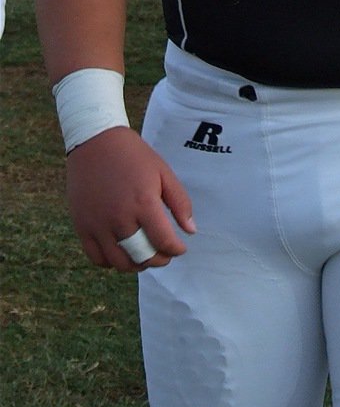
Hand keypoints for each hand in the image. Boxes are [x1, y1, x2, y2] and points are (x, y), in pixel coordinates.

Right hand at [66, 126, 195, 272]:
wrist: (95, 142)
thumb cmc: (133, 155)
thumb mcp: (162, 172)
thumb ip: (179, 202)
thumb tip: (190, 231)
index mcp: (143, 203)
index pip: (164, 242)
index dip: (176, 250)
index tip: (180, 248)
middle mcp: (120, 218)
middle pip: (143, 257)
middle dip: (159, 260)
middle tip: (165, 255)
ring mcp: (98, 225)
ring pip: (120, 263)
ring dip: (137, 265)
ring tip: (145, 256)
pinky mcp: (83, 227)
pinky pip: (98, 258)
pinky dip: (112, 262)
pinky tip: (122, 252)